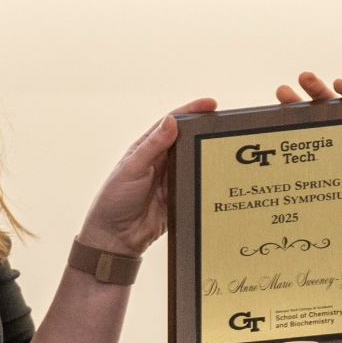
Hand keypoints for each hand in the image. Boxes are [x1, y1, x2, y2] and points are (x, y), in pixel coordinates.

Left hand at [78, 97, 217, 255]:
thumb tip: (171, 120)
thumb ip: (152, 146)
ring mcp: (171, 179)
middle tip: (226, 124)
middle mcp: (160, 161)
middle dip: (205, 131)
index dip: (191, 110)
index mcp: (146, 148)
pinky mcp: (179, 197)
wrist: (115, 238)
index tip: (211, 104)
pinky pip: (197, 184)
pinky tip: (221, 176)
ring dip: (209, 155)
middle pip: (187, 140)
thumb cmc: (114, 200)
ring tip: (227, 148)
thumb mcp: (132, 169)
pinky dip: (208, 179)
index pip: (172, 123)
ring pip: (195, 161)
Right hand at [275, 72, 341, 221]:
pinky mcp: (326, 175)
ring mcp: (340, 156)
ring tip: (283, 95)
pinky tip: (278, 130)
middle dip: (317, 90)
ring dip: (298, 107)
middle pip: (334, 108)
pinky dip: (292, 139)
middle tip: (303, 79)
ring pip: (316, 126)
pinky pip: (307, 154)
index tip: (338, 84)